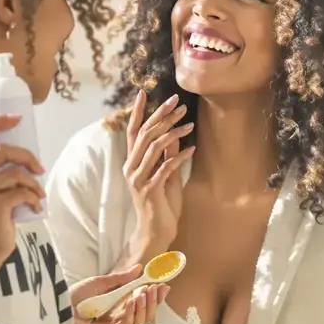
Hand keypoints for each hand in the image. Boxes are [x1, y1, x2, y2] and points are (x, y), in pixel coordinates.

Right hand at [0, 114, 44, 260]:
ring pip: (16, 173)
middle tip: (39, 167)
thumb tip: (24, 148)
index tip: (17, 118)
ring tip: (37, 192)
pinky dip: (34, 197)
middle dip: (27, 156)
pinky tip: (35, 205)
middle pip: (2, 150)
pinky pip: (22, 192)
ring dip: (33, 182)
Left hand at [70, 264, 169, 323]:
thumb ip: (120, 279)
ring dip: (144, 309)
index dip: (154, 298)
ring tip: (142, 293)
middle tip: (155, 288)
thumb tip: (139, 268)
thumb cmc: (76, 295)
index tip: (164, 285)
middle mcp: (118, 320)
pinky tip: (131, 303)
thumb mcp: (101, 283)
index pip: (142, 306)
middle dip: (153, 302)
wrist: (59, 306)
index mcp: (118, 308)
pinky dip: (130, 315)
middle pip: (144, 317)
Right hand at [123, 90, 194, 256]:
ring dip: (174, 133)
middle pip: (144, 134)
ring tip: (190, 124)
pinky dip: (179, 156)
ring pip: (154, 147)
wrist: (156, 231)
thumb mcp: (166, 173)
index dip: (138, 111)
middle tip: (179, 103)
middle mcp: (131, 168)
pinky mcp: (149, 190)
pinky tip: (192, 149)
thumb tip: (174, 133)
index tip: (145, 92)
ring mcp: (138, 179)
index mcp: (132, 162)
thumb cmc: (162, 202)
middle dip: (162, 116)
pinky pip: (165, 167)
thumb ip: (166, 154)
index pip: (132, 131)